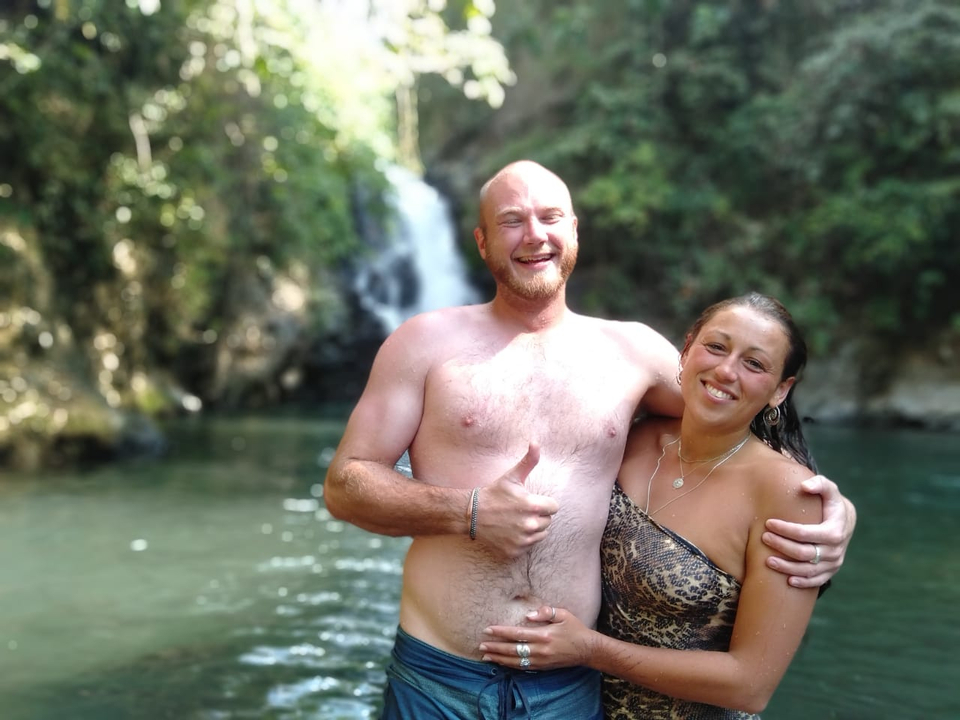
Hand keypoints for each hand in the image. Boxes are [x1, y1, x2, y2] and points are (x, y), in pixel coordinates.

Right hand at [474, 443, 559, 558]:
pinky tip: (511, 532)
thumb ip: (528, 461)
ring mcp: (522, 540)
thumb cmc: (494, 493)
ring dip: (533, 528)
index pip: (554, 507)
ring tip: (516, 520)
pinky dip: (523, 541)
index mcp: (532, 506)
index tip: (530, 501)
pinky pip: (529, 546)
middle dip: (538, 515)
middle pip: (548, 521)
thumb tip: (536, 442)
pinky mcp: (515, 551)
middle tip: (521, 510)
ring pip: (540, 535)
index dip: (544, 503)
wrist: (472, 514)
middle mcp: (529, 525)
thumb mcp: (511, 476)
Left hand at [479, 605, 592, 670]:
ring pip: (515, 661)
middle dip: (495, 647)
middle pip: (512, 649)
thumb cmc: (575, 629)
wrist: (587, 650)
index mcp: (544, 635)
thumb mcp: (563, 614)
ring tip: (485, 655)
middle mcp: (541, 650)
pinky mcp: (542, 667)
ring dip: (499, 658)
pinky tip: (500, 662)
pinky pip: (523, 667)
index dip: (501, 632)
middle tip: (481, 644)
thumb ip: (546, 612)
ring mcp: (541, 660)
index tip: (488, 629)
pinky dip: (509, 665)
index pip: (517, 634)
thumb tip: (528, 614)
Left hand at [763, 475, 856, 587]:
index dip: (785, 529)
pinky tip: (787, 581)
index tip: (768, 523)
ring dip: (786, 567)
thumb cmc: (830, 503)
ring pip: (808, 570)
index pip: (805, 533)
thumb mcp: (829, 489)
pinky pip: (816, 581)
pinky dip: (802, 582)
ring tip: (767, 561)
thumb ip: (819, 484)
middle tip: (763, 538)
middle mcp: (835, 550)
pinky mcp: (831, 571)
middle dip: (781, 546)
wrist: (845, 521)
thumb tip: (804, 486)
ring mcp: (834, 562)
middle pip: (804, 553)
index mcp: (834, 531)